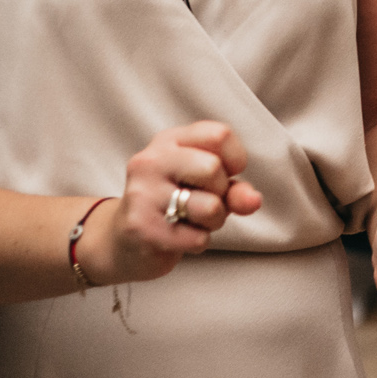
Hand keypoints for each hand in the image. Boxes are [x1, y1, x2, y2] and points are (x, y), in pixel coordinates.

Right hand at [80, 121, 264, 285]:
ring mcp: (142, 194)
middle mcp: (150, 161)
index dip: (235, 159)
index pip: (219, 134)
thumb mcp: (209, 188)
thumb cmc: (175, 205)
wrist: (124, 242)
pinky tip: (177, 237)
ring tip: (191, 220)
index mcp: (169, 141)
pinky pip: (198, 238)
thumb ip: (236, 189)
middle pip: (212, 168)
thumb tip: (253, 200)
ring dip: (213, 221)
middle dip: (221, 192)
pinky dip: (197, 242)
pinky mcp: (141, 228)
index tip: (223, 173)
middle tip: (202, 200)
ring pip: (210, 206)